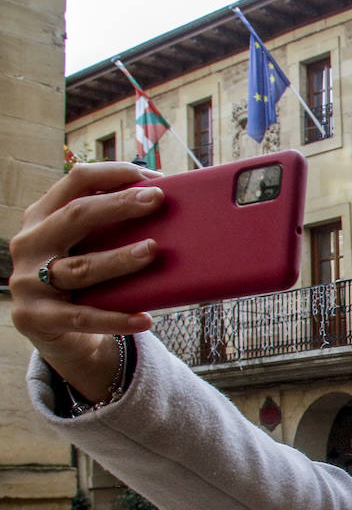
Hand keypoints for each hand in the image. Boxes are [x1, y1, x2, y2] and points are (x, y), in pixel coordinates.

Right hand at [10, 163, 162, 399]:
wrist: (57, 334)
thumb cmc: (83, 282)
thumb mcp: (87, 248)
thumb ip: (110, 228)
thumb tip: (164, 204)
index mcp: (42, 217)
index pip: (74, 182)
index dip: (112, 174)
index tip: (152, 178)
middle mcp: (31, 243)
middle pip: (75, 216)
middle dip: (118, 205)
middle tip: (157, 200)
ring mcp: (29, 281)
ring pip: (81, 267)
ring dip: (118, 258)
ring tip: (152, 251)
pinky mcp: (36, 317)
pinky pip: (83, 317)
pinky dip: (116, 319)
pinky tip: (144, 319)